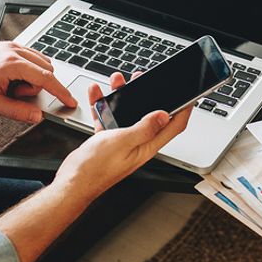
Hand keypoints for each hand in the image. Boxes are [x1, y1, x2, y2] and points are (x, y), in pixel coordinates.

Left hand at [0, 42, 75, 122]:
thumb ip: (17, 111)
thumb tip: (37, 116)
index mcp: (11, 64)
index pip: (45, 78)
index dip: (61, 92)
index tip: (70, 101)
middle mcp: (14, 50)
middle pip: (45, 71)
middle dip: (35, 87)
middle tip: (13, 95)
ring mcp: (12, 46)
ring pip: (40, 63)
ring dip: (31, 79)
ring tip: (9, 87)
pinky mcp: (9, 46)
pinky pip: (32, 58)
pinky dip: (28, 71)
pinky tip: (10, 79)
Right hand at [54, 72, 192, 200]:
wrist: (72, 182)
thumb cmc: (96, 169)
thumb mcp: (123, 142)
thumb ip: (144, 128)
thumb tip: (163, 115)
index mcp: (147, 145)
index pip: (173, 126)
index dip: (184, 110)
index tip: (189, 96)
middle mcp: (137, 142)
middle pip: (150, 115)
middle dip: (149, 95)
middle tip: (144, 80)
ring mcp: (122, 140)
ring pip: (126, 112)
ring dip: (122, 96)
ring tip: (117, 81)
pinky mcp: (107, 139)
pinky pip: (108, 117)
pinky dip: (103, 104)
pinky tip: (97, 94)